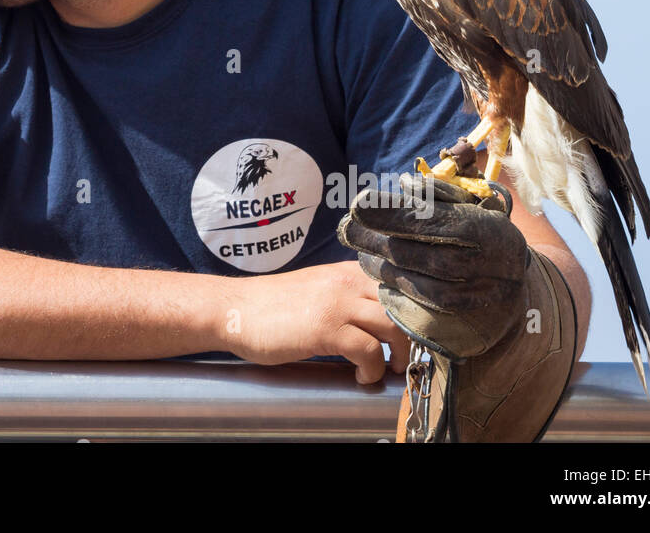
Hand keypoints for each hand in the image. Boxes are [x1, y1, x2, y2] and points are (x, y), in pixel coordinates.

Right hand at [221, 261, 410, 382]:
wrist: (233, 310)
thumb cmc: (271, 305)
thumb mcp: (316, 289)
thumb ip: (344, 295)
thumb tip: (376, 320)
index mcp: (346, 272)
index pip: (398, 285)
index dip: (414, 311)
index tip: (416, 333)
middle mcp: (346, 282)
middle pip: (403, 306)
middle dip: (412, 335)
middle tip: (404, 356)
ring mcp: (337, 304)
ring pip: (393, 326)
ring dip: (399, 353)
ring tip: (390, 368)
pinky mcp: (326, 329)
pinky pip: (369, 351)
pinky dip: (373, 369)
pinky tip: (362, 377)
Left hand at [336, 172, 529, 359]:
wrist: (516, 283)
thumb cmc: (484, 232)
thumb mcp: (473, 205)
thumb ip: (439, 194)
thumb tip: (405, 185)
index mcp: (487, 230)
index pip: (430, 221)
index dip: (390, 213)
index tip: (356, 203)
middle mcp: (484, 267)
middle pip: (417, 254)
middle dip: (375, 240)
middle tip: (346, 228)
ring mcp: (476, 299)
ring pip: (414, 283)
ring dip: (380, 265)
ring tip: (360, 249)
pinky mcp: (465, 322)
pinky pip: (420, 308)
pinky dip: (394, 289)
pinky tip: (378, 272)